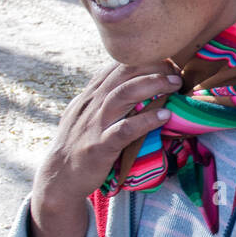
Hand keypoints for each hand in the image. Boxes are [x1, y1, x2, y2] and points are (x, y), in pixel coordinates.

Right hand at [27, 61, 180, 236]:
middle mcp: (92, 104)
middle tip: (176, 70)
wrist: (59, 176)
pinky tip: (164, 115)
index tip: (166, 60)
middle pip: (123, 75)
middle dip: (152, 67)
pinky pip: (125, 129)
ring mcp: (95, 124)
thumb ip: (104, 98)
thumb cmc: (79, 144)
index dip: (143, 60)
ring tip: (174, 84)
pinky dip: (146, 120)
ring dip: (152, 85)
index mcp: (91, 95)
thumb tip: (130, 83)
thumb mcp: (86, 114)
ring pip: (123, 94)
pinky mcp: (100, 146)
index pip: (116, 67)